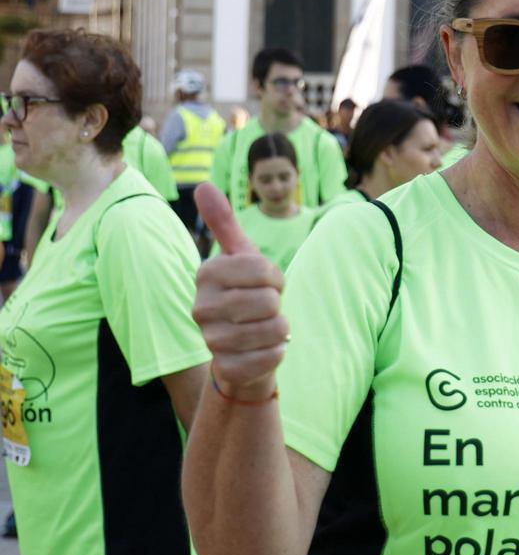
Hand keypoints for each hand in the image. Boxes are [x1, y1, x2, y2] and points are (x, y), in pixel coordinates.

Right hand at [192, 183, 289, 398]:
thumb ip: (224, 223)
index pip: (261, 268)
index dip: (275, 277)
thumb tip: (202, 184)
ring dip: (280, 329)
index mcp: (206, 274)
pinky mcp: (228, 369)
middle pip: (268, 300)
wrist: (241, 350)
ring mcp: (211, 341)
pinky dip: (279, 352)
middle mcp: (201, 307)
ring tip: (265, 329)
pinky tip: (265, 350)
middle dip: (278, 304)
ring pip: (274, 328)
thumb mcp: (239, 257)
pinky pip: (273, 356)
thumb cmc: (244, 295)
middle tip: (265, 309)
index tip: (266, 283)